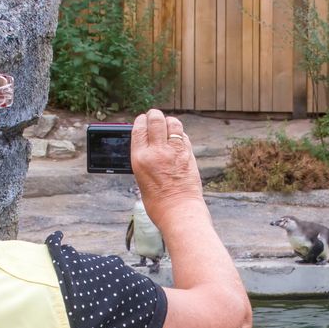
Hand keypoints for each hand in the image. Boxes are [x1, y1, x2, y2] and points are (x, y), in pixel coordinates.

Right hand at [130, 110, 203, 227]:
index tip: (142, 120)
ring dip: (169, 121)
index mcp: (140, 158)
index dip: (140, 121)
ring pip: (173, 123)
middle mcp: (157, 152)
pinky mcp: (189, 155)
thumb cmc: (158, 202)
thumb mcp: (142, 179)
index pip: (139, 129)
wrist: (179, 212)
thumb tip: (148, 145)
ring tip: (168, 125)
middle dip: (154, 115)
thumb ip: (145, 159)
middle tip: (155, 116)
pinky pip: (184, 136)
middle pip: (156, 120)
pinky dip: (180, 134)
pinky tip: (177, 138)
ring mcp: (175, 151)